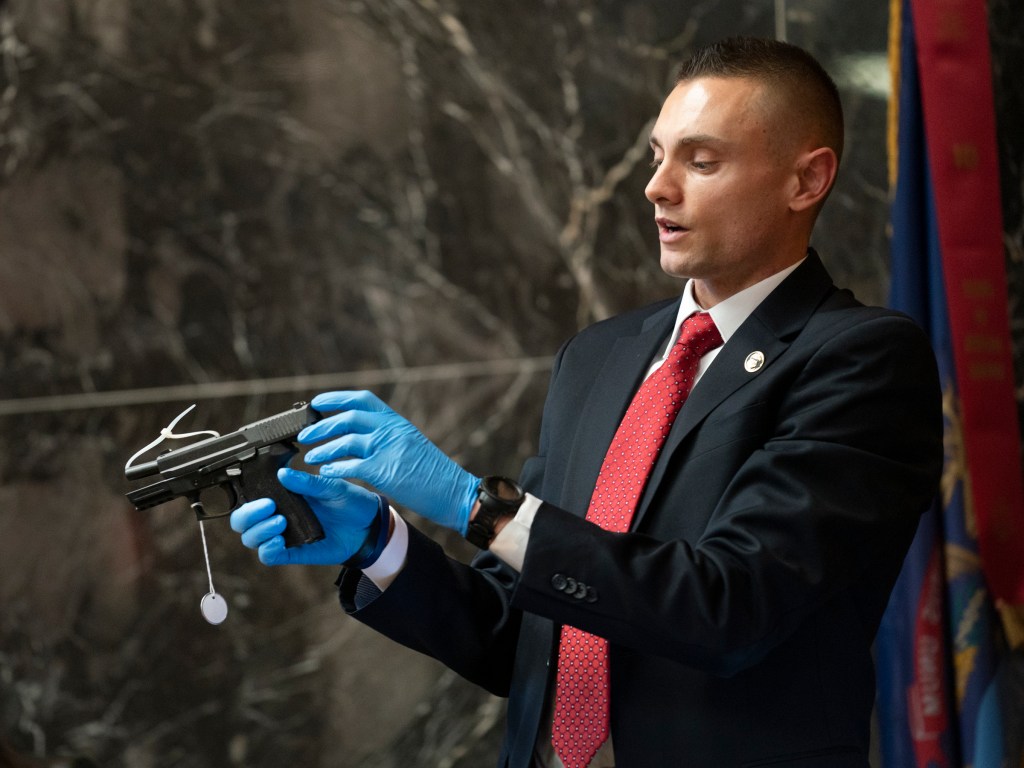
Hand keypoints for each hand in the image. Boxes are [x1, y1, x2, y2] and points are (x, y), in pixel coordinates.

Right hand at [230, 467, 378, 565]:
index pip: (249, 499)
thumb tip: (283, 474)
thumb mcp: (332, 487)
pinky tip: (279, 541)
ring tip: (281, 522)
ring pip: (251, 539)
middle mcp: (277, 516)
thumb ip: (309, 483)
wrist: (369, 525)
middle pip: (242, 522)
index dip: (247, 499)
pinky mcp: (293, 552)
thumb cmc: (350, 502)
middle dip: (248, 515)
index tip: (265, 496)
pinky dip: (267, 550)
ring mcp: (284, 535)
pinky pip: (268, 556)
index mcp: (282, 496)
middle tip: (270, 507)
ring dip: (259, 531)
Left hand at [299, 390, 479, 534]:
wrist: (455, 492)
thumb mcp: (412, 444)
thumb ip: (389, 436)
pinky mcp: (386, 471)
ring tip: (310, 456)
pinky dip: (335, 468)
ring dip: (324, 448)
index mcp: (397, 422)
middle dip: (322, 426)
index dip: (336, 398)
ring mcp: (389, 449)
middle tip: (305, 436)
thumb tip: (362, 435)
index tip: (316, 403)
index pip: (362, 400)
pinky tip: (325, 473)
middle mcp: (392, 430)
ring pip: (346, 441)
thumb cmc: (434, 474)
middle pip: (348, 418)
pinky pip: (351, 466)